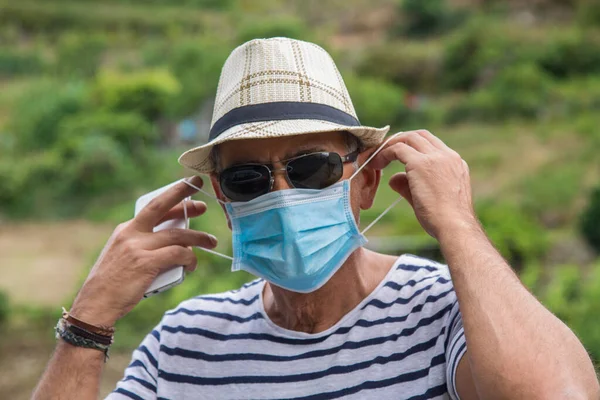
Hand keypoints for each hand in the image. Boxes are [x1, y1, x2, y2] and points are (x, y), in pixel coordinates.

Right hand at [70, 176, 216, 326]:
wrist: (95, 305)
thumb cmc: (113, 285)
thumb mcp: (124, 256)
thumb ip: (144, 246)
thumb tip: (176, 243)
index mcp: (126, 229)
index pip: (153, 207)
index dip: (173, 197)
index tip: (188, 191)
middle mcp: (131, 233)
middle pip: (162, 207)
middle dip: (183, 196)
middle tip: (204, 199)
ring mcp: (138, 247)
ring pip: (177, 234)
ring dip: (199, 237)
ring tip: (211, 241)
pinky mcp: (146, 262)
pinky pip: (178, 254)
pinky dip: (190, 258)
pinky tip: (192, 265)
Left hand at [370, 130, 477, 239]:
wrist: (454, 227)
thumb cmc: (443, 220)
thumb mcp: (427, 198)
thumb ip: (409, 185)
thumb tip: (394, 179)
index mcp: (455, 163)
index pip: (432, 144)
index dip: (412, 146)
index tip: (398, 155)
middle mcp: (447, 156)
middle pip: (420, 135)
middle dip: (400, 140)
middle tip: (384, 151)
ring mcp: (435, 157)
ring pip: (408, 138)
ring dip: (390, 145)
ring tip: (377, 158)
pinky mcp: (421, 163)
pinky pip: (397, 149)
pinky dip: (384, 153)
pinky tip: (376, 164)